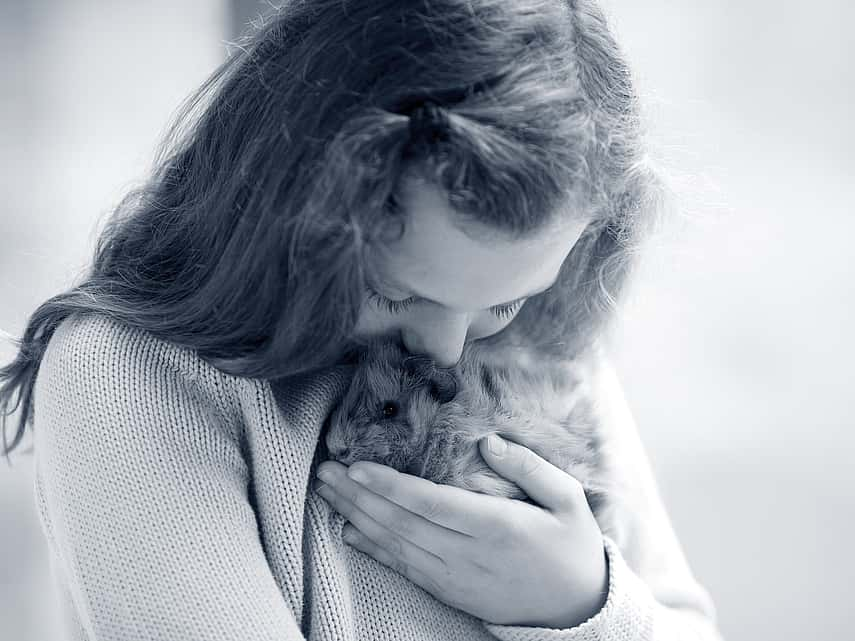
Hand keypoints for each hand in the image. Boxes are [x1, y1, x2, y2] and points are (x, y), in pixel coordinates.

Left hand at [313, 434, 609, 627]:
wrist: (579, 609)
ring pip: (397, 545)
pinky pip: (405, 569)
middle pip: (402, 523)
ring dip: (358, 518)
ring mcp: (456, 576)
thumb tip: (487, 442)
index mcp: (496, 525)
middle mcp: (468, 553)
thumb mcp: (567, 499)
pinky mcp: (450, 591)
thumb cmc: (572, 546)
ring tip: (328, 494)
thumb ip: (529, 467)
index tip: (356, 467)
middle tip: (325, 472)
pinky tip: (350, 532)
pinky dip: (374, 550)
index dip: (389, 485)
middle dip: (359, 496)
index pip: (430, 502)